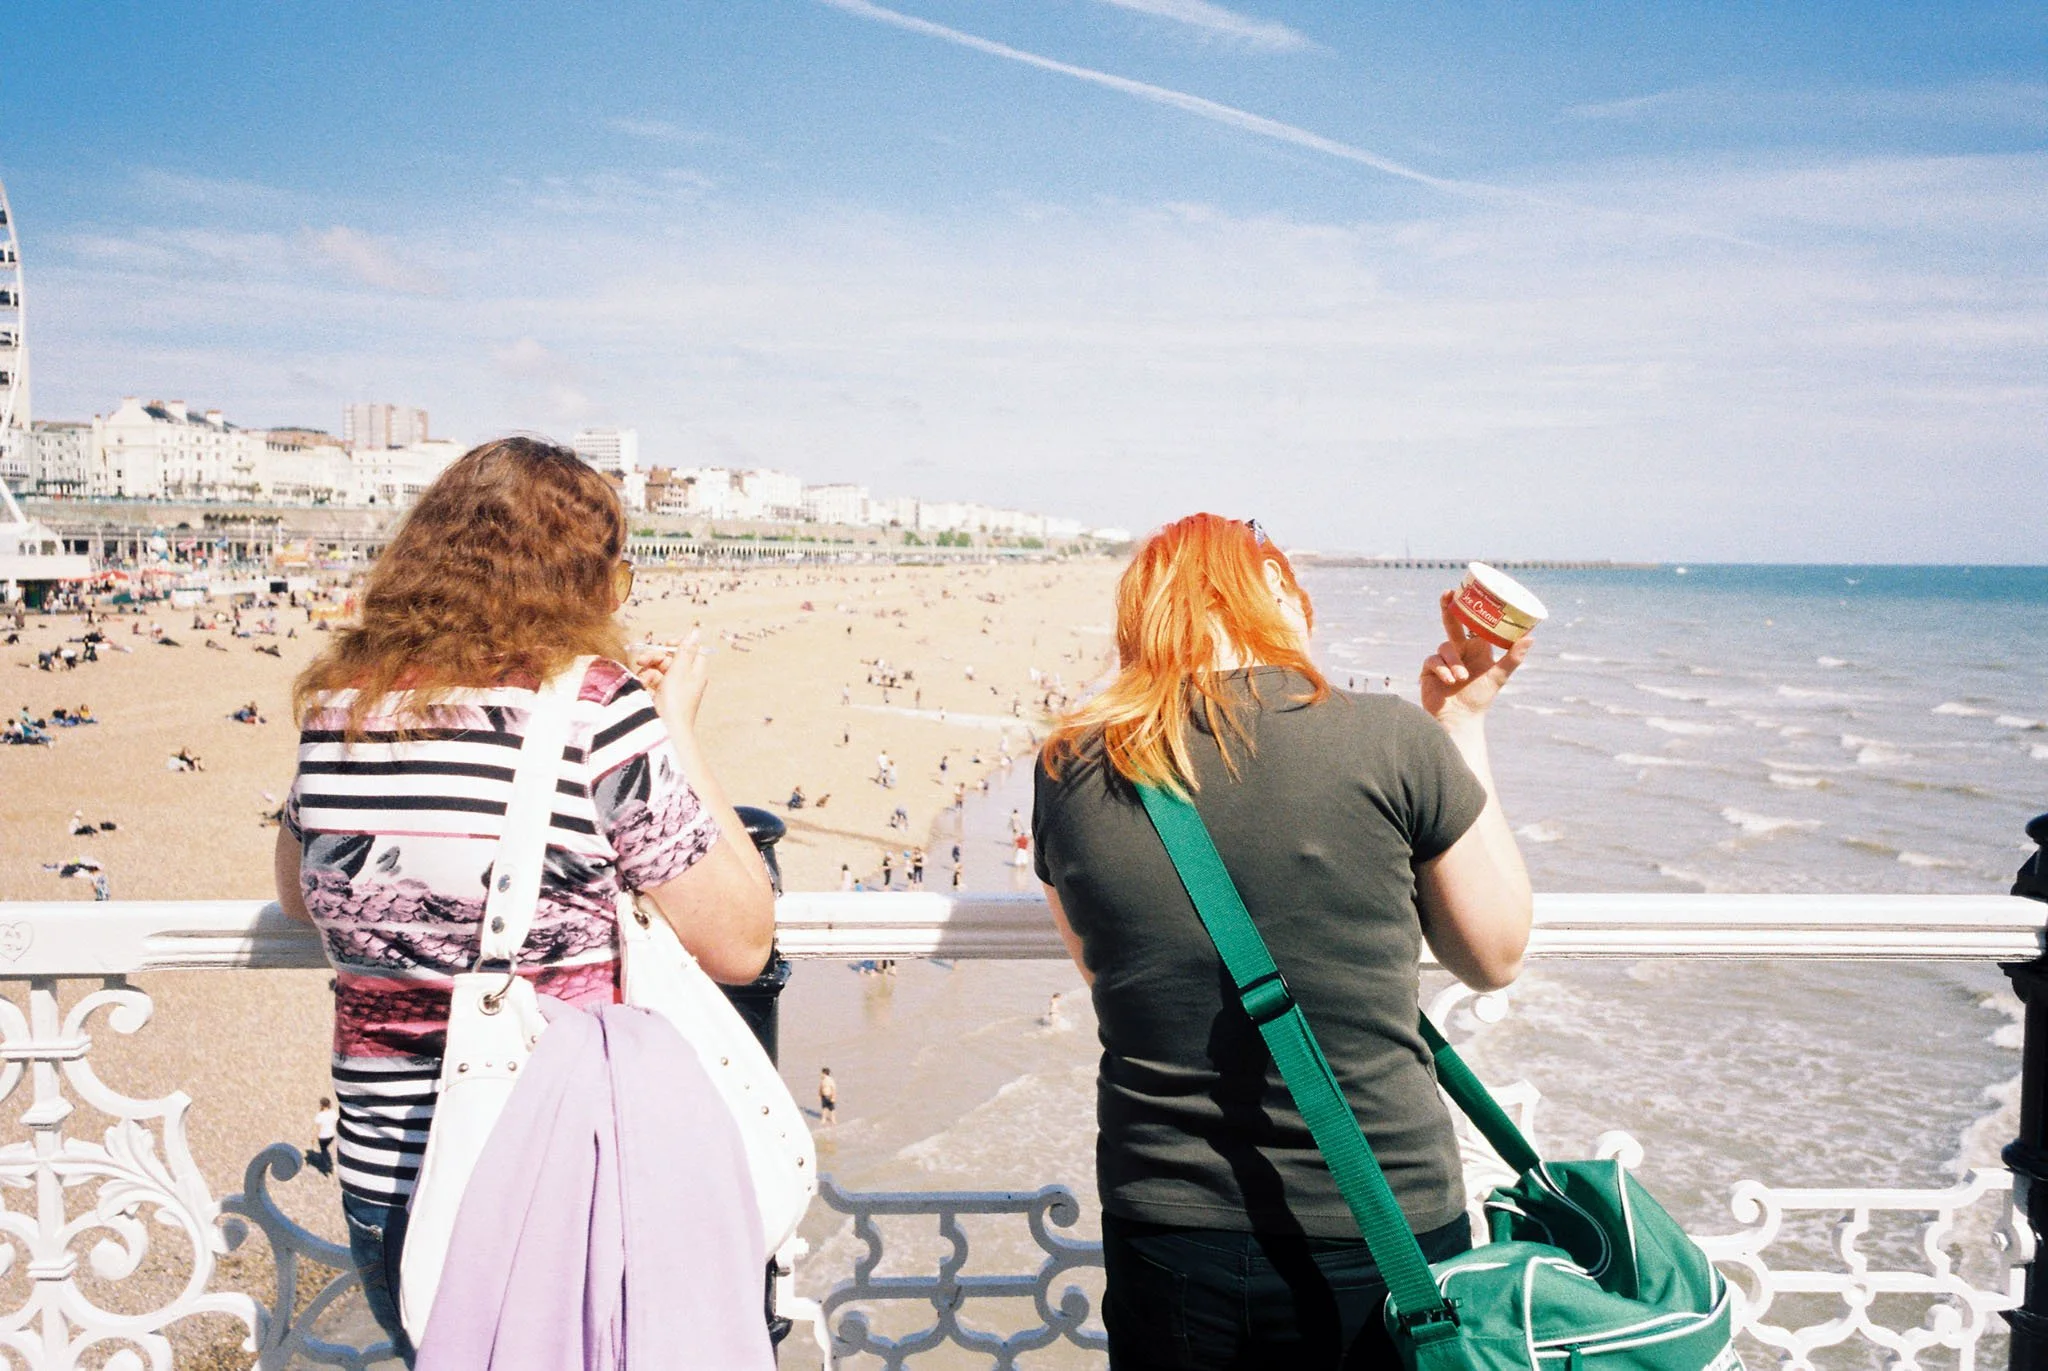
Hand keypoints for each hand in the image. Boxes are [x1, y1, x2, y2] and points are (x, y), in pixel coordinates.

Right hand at [630, 632, 711, 735]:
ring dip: (648, 670)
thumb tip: (696, 630)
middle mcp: (686, 678)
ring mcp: (673, 688)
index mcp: (696, 671)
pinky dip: (646, 681)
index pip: (690, 650)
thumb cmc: (676, 701)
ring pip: (659, 669)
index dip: (678, 645)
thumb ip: (685, 650)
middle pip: (671, 658)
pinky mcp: (661, 696)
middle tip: (643, 659)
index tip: (666, 644)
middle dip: (655, 656)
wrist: (666, 729)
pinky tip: (642, 686)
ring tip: (642, 678)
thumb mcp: (680, 671)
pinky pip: (652, 681)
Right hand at [1420, 591, 1531, 722]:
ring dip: (1454, 662)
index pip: (1472, 623)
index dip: (1468, 607)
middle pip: (1452, 623)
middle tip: (1447, 594)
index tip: (1466, 591)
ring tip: (1461, 678)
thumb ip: (1513, 657)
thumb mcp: (1499, 676)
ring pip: (1444, 647)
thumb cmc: (1481, 698)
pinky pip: (1434, 662)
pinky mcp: (1429, 670)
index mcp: (1476, 648)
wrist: (1460, 719)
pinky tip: (1450, 681)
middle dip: (1448, 607)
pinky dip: (1443, 670)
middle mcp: (1459, 650)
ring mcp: (1444, 660)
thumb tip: (1531, 637)